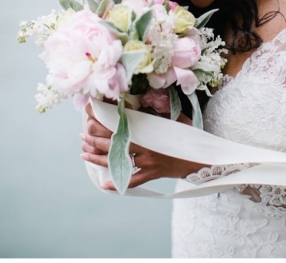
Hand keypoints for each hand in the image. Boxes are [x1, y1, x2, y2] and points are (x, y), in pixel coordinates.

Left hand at [80, 102, 206, 190]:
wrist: (204, 158)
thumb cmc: (189, 136)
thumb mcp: (174, 120)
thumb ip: (156, 113)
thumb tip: (141, 100)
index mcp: (148, 133)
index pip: (119, 127)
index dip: (103, 123)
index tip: (90, 118)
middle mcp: (145, 148)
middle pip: (114, 144)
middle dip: (95, 140)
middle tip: (82, 136)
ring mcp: (148, 163)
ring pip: (118, 162)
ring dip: (98, 158)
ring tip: (83, 154)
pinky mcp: (152, 174)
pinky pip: (133, 181)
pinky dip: (118, 183)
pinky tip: (105, 185)